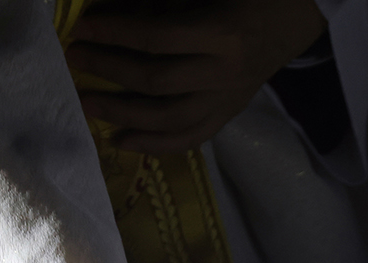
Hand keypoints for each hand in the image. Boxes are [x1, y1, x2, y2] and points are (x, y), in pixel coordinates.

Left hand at [66, 0, 327, 153]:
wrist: (292, 20)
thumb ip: (161, 7)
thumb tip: (109, 15)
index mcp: (223, 35)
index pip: (158, 40)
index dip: (115, 33)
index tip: (82, 27)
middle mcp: (225, 74)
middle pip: (157, 82)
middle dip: (109, 70)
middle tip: (75, 59)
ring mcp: (227, 100)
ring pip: (170, 119)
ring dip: (123, 113)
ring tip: (88, 104)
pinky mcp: (228, 115)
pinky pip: (191, 138)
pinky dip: (156, 144)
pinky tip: (123, 141)